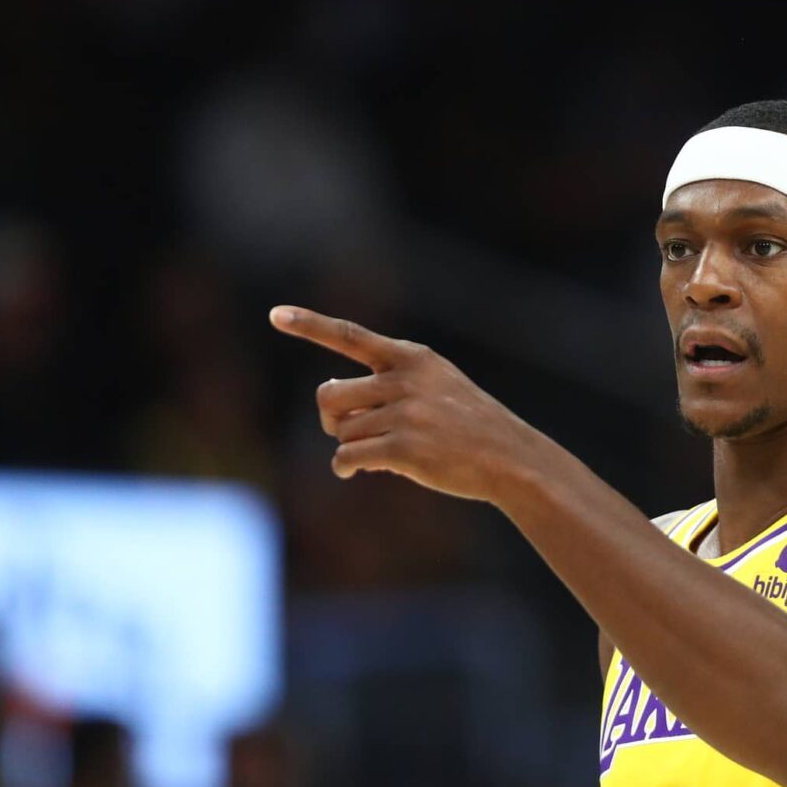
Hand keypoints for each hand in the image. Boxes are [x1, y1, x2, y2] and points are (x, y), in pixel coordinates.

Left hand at [271, 305, 550, 503]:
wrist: (510, 458)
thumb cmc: (469, 426)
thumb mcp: (438, 387)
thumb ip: (390, 387)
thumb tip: (334, 414)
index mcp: (412, 358)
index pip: (350, 336)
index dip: (309, 325)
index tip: (275, 314)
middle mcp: (405, 380)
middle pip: (329, 395)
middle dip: (332, 418)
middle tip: (352, 430)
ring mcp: (405, 414)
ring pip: (340, 431)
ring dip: (351, 446)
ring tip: (378, 453)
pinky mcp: (403, 449)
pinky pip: (347, 457)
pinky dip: (346, 467)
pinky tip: (357, 471)